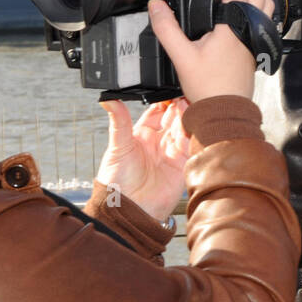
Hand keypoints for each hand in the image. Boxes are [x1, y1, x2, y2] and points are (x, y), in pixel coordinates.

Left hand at [95, 98, 189, 222]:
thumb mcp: (117, 147)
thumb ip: (119, 122)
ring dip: (187, 118)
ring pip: (184, 129)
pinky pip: (192, 145)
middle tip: (183, 97)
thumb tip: (107, 99)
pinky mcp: (183, 164)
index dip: (165, 100)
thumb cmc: (116, 182)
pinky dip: (194, 135)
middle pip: (174, 117)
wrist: (129, 209)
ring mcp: (171, 152)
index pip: (158, 111)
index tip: (170, 92)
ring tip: (188, 109)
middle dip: (180, 106)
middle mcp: (158, 141)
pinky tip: (193, 126)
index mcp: (142, 134)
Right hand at [148, 0, 275, 102]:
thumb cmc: (209, 87)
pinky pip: (264, 12)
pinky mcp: (257, 42)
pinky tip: (237, 4)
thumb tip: (156, 6)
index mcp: (235, 25)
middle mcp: (251, 26)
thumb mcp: (181, 55)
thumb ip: (166, 27)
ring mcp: (257, 34)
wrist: (225, 109)